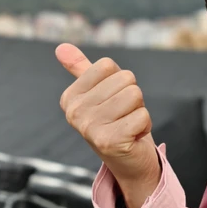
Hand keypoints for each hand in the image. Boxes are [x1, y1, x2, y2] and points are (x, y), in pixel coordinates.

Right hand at [55, 44, 161, 207]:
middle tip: (123, 116)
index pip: (107, 65)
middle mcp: (74, 113)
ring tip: (128, 125)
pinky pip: (143, 115)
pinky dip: (145, 125)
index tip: (113, 101)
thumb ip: (81, 69)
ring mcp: (90, 128)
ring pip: (135, 95)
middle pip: (125, 78)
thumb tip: (61, 46)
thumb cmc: (116, 120)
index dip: (119, 80)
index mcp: (69, 97)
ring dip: (139, 110)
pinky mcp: (110, 142)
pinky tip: (133, 137)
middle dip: (132, 97)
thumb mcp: (98, 92)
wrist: (128, 161)